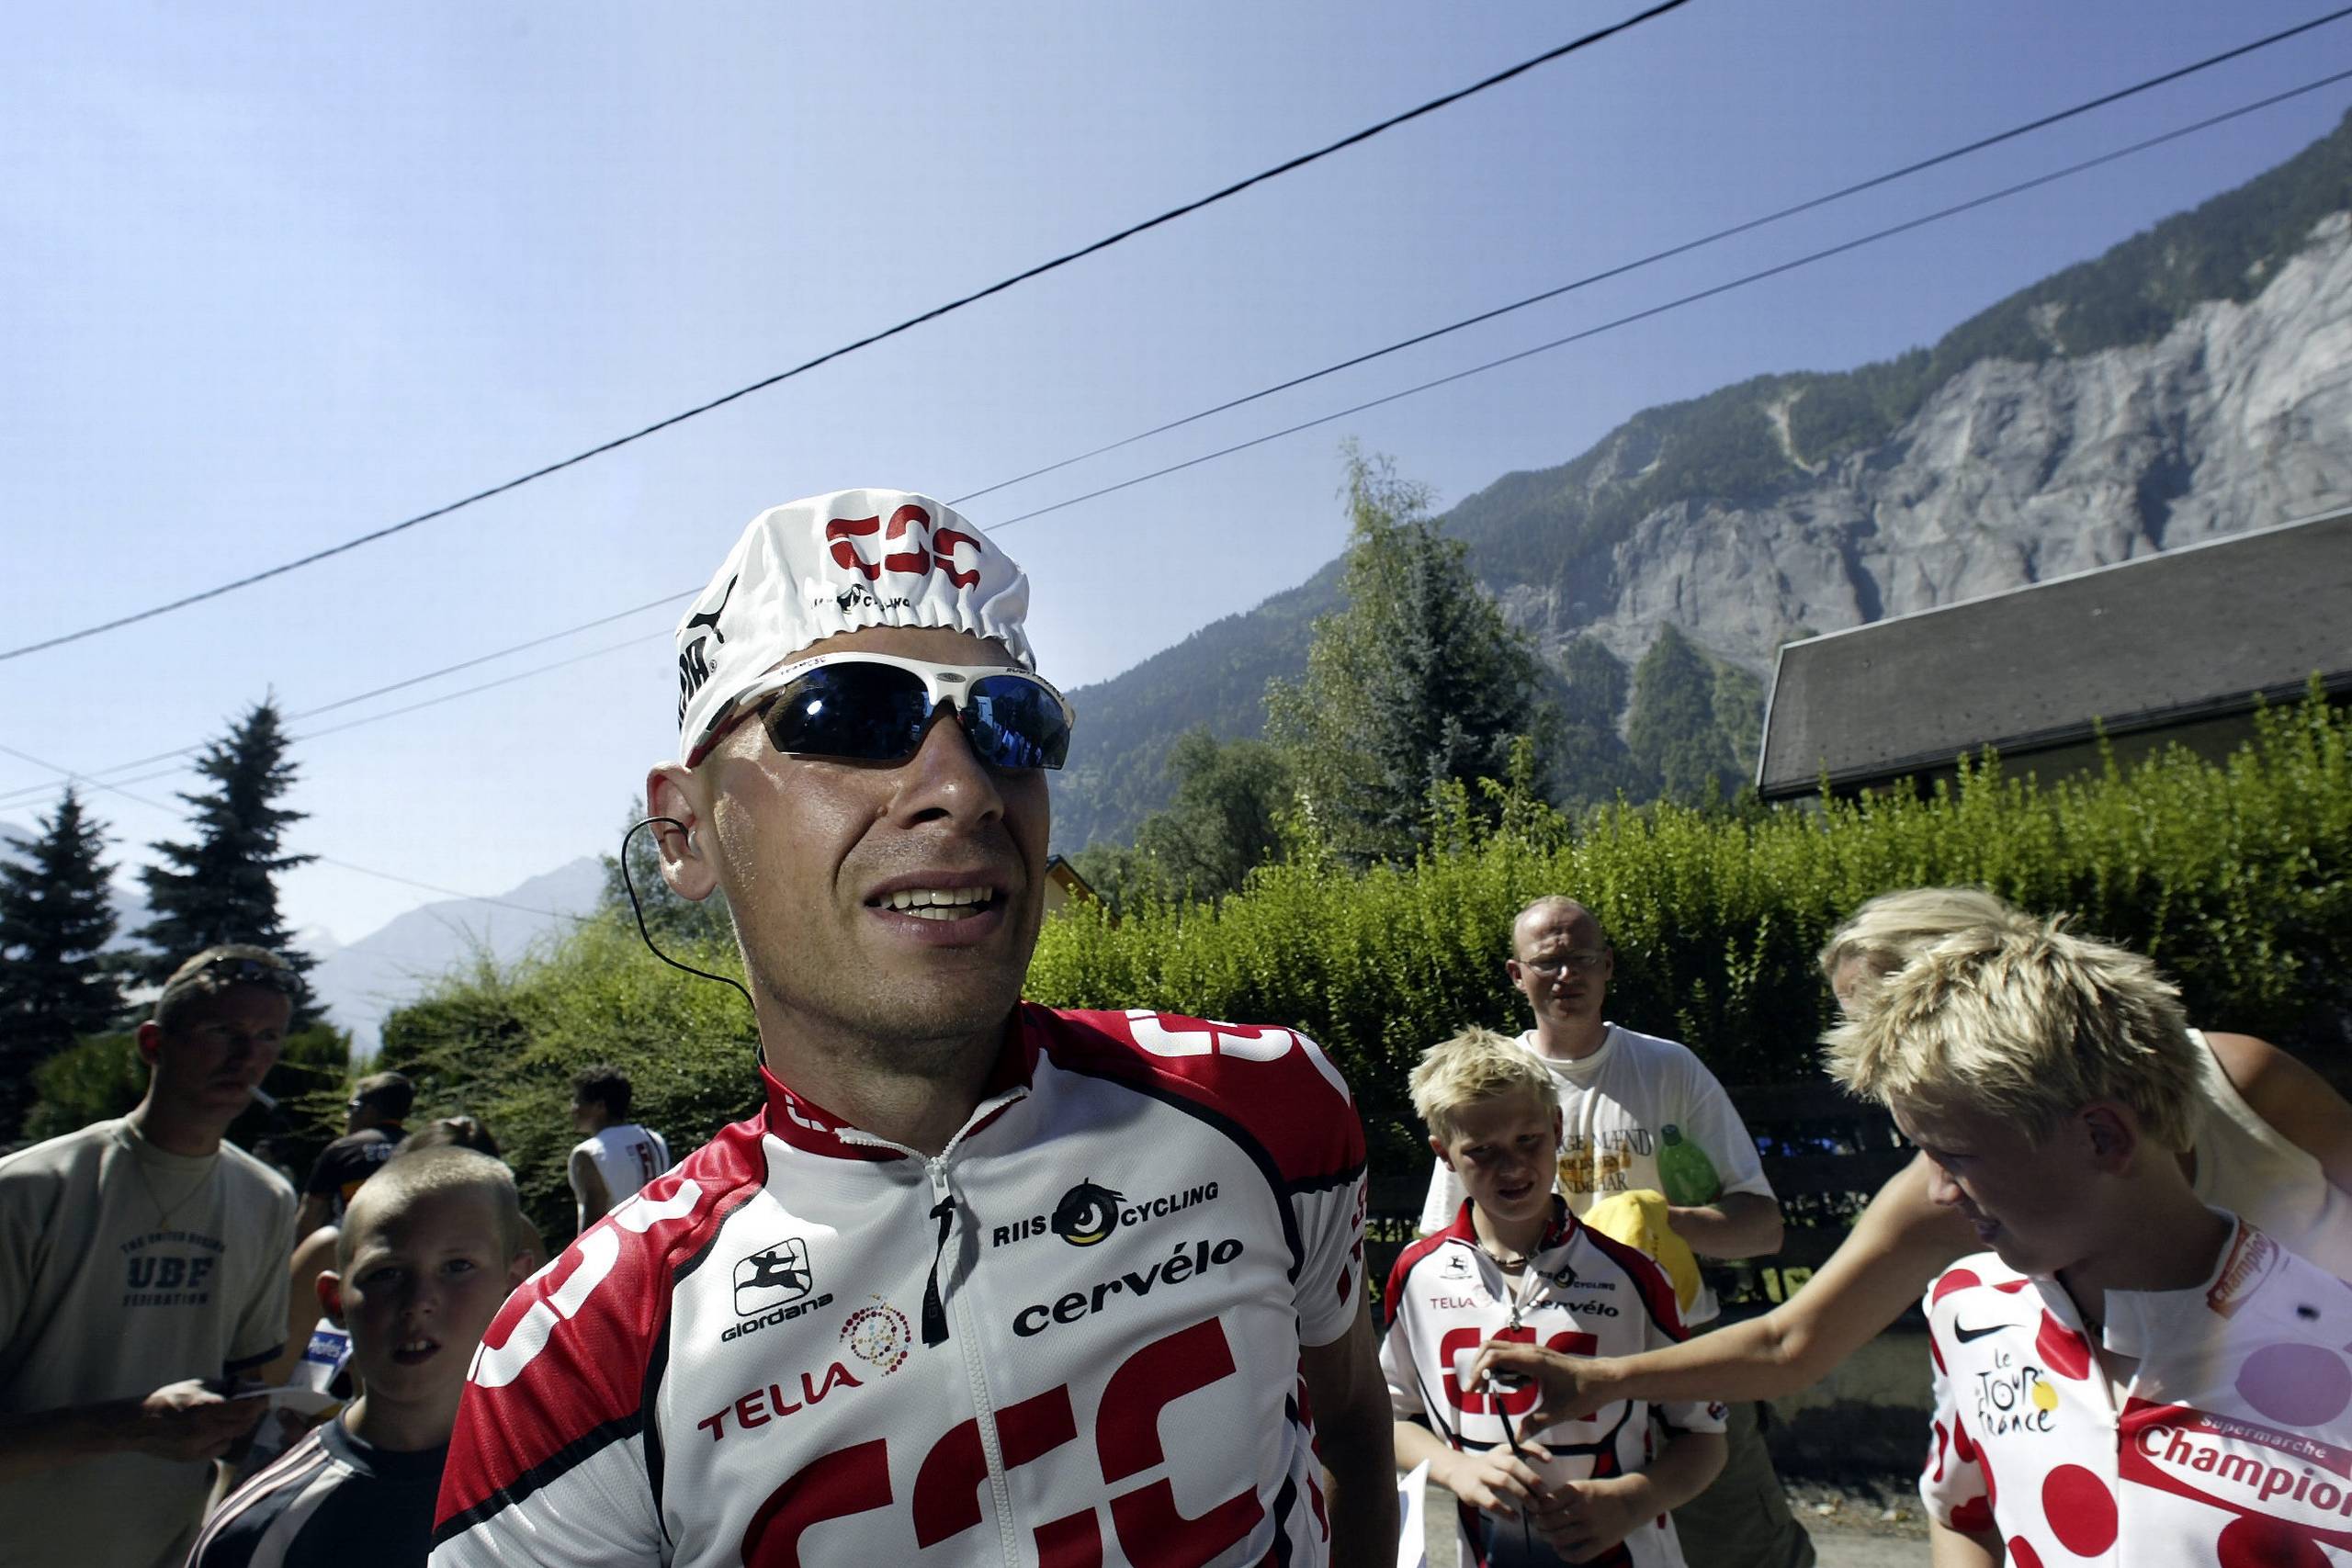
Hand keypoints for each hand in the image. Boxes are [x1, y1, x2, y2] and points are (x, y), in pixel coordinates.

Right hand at [125, 1379, 265, 1462]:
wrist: (139, 1424)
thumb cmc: (168, 1400)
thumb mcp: (197, 1386)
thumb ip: (223, 1389)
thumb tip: (247, 1388)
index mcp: (206, 1408)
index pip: (245, 1410)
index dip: (259, 1404)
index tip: (264, 1398)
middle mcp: (204, 1429)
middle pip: (242, 1425)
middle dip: (251, 1415)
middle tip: (252, 1407)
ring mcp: (197, 1446)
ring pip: (232, 1438)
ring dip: (236, 1427)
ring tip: (229, 1418)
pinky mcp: (191, 1457)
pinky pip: (218, 1449)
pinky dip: (222, 1440)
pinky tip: (214, 1431)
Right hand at [1435, 1440, 1553, 1516]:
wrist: (1456, 1472)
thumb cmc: (1488, 1468)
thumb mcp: (1502, 1459)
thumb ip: (1521, 1464)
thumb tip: (1546, 1481)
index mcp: (1501, 1450)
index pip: (1519, 1445)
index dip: (1535, 1450)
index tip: (1550, 1459)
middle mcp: (1491, 1459)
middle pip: (1512, 1464)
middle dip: (1531, 1478)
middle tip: (1544, 1493)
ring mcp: (1481, 1474)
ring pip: (1503, 1481)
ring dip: (1522, 1494)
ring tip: (1534, 1507)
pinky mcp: (1473, 1490)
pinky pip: (1492, 1501)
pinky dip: (1506, 1511)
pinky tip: (1516, 1517)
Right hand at [1463, 1339, 1610, 1439]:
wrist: (1604, 1379)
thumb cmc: (1584, 1393)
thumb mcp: (1559, 1412)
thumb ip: (1535, 1424)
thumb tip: (1516, 1440)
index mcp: (1533, 1360)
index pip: (1495, 1356)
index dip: (1478, 1372)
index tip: (1473, 1392)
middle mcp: (1529, 1351)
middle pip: (1490, 1347)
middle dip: (1478, 1367)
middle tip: (1477, 1391)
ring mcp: (1532, 1352)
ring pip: (1498, 1349)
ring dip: (1488, 1366)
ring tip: (1488, 1390)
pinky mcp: (1535, 1357)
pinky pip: (1510, 1356)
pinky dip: (1501, 1368)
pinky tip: (1509, 1387)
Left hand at [1530, 1474, 1643, 1563]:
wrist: (1632, 1501)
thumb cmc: (1601, 1493)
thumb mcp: (1581, 1485)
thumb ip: (1561, 1495)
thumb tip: (1537, 1507)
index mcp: (1577, 1491)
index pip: (1545, 1503)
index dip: (1534, 1508)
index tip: (1531, 1510)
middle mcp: (1584, 1508)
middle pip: (1549, 1521)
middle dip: (1537, 1524)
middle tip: (1535, 1524)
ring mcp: (1594, 1527)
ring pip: (1559, 1538)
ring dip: (1547, 1538)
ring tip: (1546, 1535)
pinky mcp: (1602, 1542)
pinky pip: (1577, 1555)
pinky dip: (1564, 1554)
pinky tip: (1560, 1549)